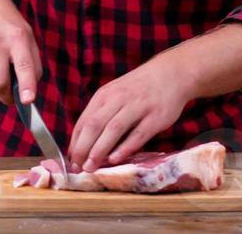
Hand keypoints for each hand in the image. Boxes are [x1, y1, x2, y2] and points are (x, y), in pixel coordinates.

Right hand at [0, 0, 41, 105]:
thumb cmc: (9, 26)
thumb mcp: (27, 36)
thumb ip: (31, 63)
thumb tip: (27, 92)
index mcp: (18, 37)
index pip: (24, 66)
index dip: (27, 85)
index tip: (28, 101)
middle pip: (0, 82)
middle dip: (7, 97)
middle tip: (13, 99)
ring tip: (0, 72)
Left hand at [67, 56, 191, 171]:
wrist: (171, 73)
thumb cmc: (139, 89)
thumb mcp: (115, 94)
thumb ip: (102, 114)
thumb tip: (84, 143)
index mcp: (105, 95)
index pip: (84, 121)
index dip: (75, 142)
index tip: (70, 161)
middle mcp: (118, 99)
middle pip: (95, 124)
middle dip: (83, 148)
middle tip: (78, 168)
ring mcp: (138, 107)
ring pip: (113, 129)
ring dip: (100, 149)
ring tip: (91, 166)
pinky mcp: (155, 117)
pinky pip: (138, 134)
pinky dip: (125, 147)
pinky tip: (115, 159)